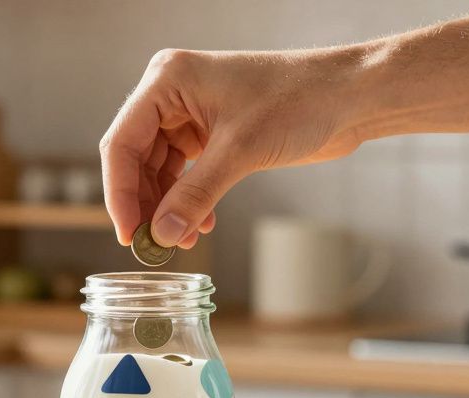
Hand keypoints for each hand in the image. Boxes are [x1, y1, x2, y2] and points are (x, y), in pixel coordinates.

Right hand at [99, 47, 364, 247]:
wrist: (348, 97)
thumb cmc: (299, 100)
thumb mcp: (239, 152)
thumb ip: (195, 196)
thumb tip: (161, 235)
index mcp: (167, 80)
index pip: (122, 142)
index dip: (120, 193)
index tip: (129, 234)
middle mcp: (173, 94)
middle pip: (136, 158)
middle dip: (146, 204)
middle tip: (154, 246)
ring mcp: (192, 113)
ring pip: (160, 171)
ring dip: (169, 208)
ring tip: (184, 240)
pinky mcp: (212, 133)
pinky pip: (185, 174)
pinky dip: (190, 201)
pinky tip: (202, 225)